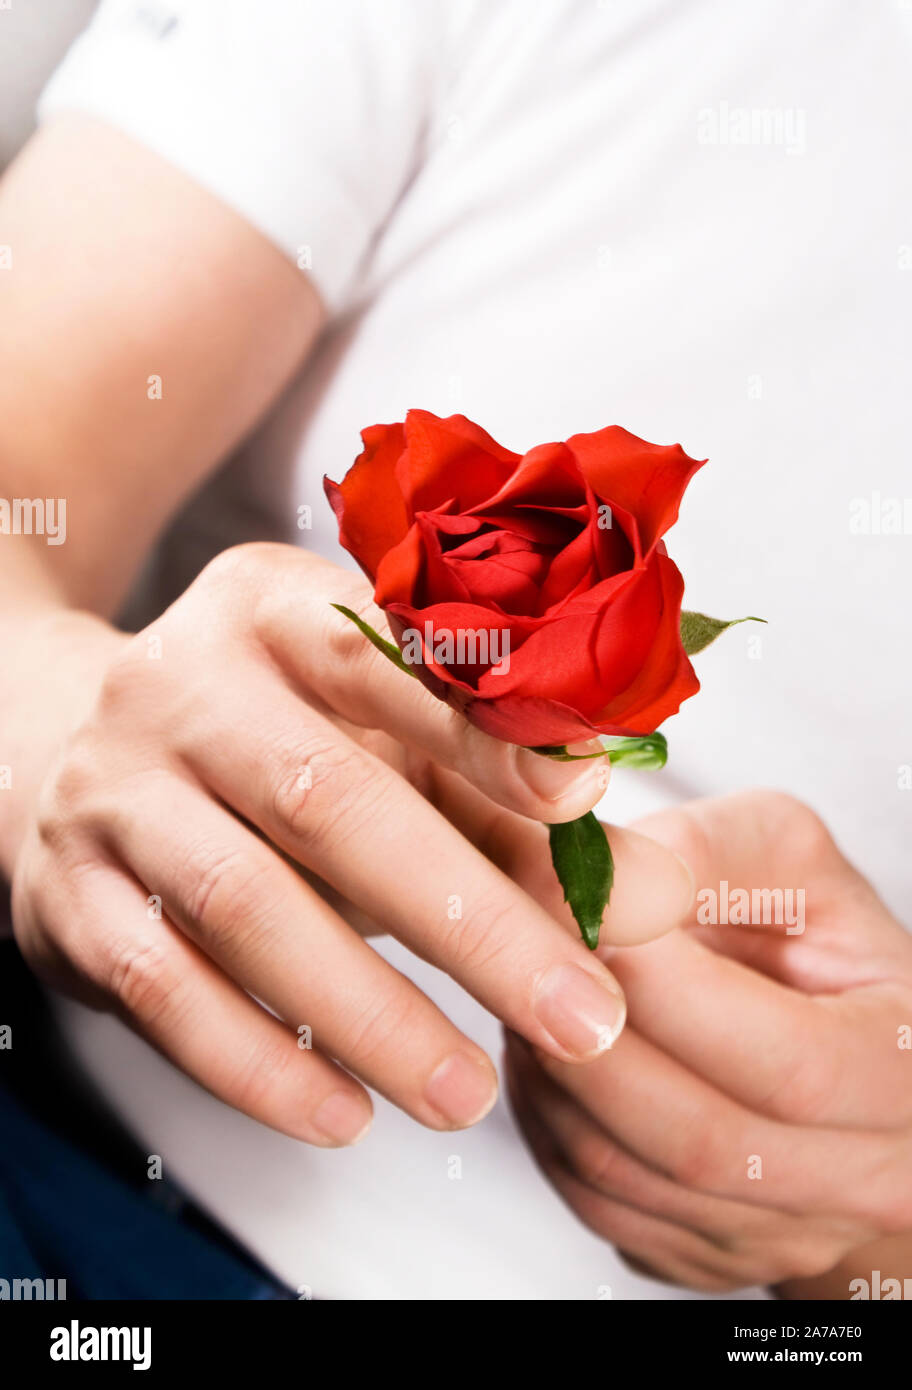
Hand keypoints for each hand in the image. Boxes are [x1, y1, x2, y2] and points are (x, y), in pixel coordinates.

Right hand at [11, 543, 692, 1146]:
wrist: (73, 762)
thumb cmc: (281, 751)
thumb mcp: (388, 745)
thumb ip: (516, 811)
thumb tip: (660, 897)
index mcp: (279, 612)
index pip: (386, 654)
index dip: (484, 728)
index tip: (583, 796)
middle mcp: (185, 684)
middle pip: (329, 798)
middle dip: (468, 920)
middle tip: (580, 1017)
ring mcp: (115, 789)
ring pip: (245, 904)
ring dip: (370, 1015)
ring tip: (468, 1100)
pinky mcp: (68, 894)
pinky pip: (162, 990)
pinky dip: (258, 1064)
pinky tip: (346, 1115)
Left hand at [504, 790, 911, 1291]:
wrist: (817, 1040)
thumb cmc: (808, 938)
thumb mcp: (788, 859)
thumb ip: (705, 851)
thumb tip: (605, 879)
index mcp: (905, 1072)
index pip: (786, 1064)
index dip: (672, 993)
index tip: (590, 914)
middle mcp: (864, 1180)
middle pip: (697, 1140)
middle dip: (590, 1035)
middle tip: (526, 946)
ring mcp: (779, 1235)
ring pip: (623, 1176)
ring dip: (550, 1073)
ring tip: (525, 984)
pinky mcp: (700, 1256)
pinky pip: (591, 1199)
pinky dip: (543, 1117)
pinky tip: (539, 1044)